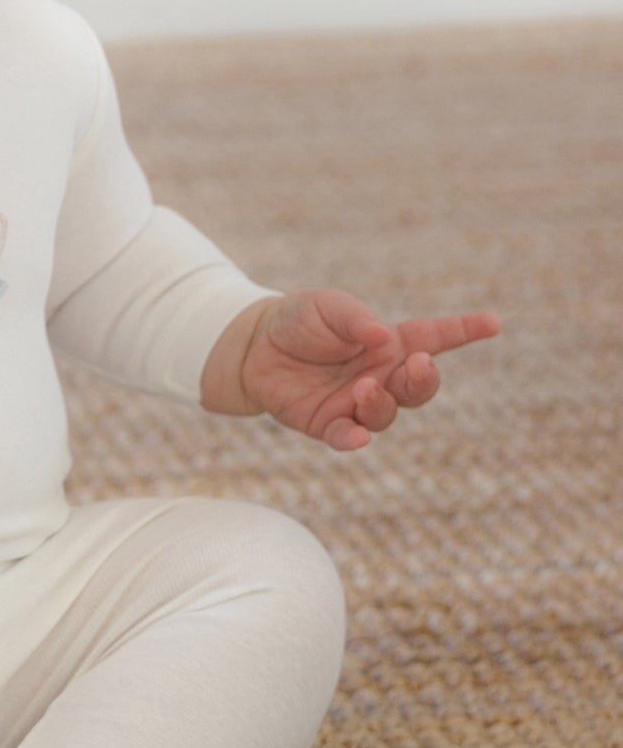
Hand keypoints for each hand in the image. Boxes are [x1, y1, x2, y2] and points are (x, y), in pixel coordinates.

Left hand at [210, 290, 500, 451]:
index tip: (494, 322)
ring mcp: (355, 402)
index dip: (465, 330)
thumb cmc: (300, 320)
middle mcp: (380, 375)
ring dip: (380, 404)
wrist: (252, 346)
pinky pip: (346, 438)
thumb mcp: (326, 307)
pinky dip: (353, 440)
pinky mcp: (326, 424)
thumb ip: (353, 319)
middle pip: (418, 388)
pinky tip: (355, 438)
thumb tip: (379, 335)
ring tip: (362, 388)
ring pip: (385, 416)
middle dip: (424, 380)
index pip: (435, 337)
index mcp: (389, 342)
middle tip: (414, 365)